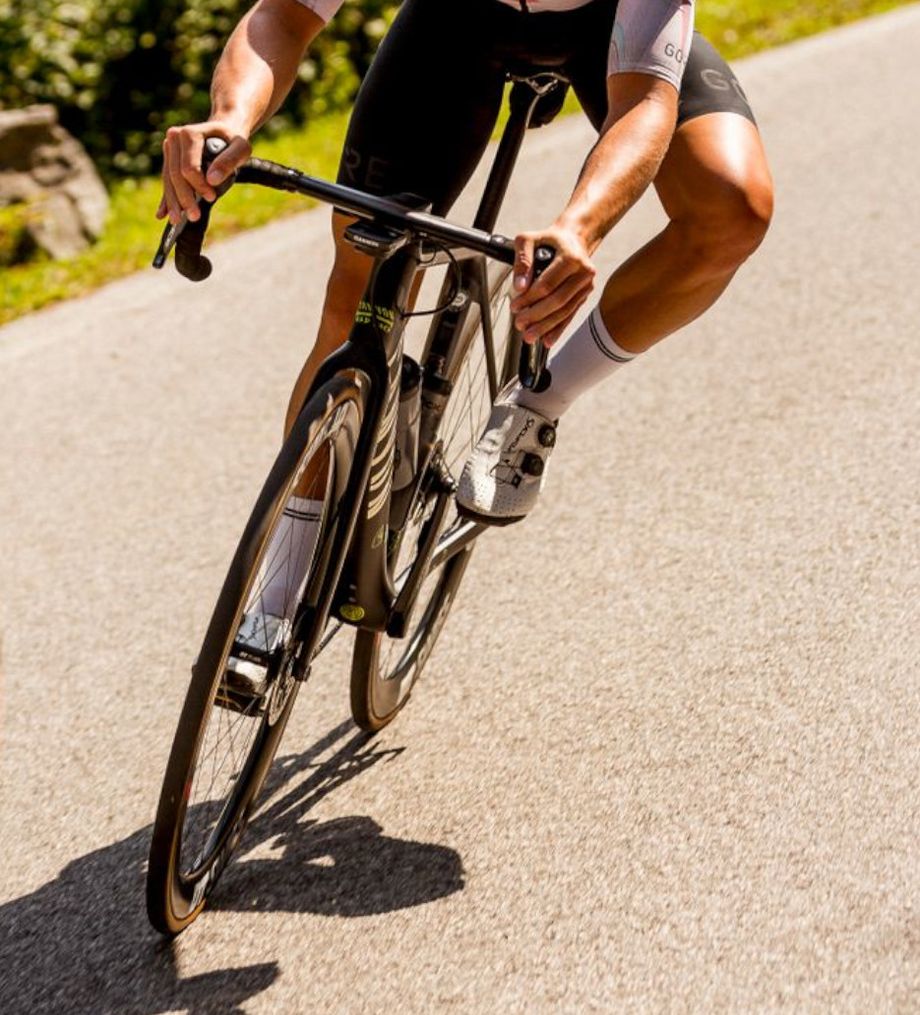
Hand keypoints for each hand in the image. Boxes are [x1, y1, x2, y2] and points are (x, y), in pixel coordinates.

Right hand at [156, 120, 252, 224]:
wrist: (225, 132)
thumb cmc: (234, 140)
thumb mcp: (241, 148)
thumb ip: (229, 161)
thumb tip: (212, 180)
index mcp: (190, 134)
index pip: (189, 166)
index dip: (198, 185)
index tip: (211, 197)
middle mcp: (174, 138)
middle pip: (176, 175)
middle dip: (184, 198)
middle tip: (194, 217)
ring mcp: (169, 148)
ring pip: (168, 180)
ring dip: (173, 202)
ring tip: (177, 221)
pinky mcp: (169, 159)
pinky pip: (167, 181)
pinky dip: (166, 199)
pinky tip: (162, 214)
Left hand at [510, 225, 596, 346]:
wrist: (573, 239)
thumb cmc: (549, 240)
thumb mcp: (528, 239)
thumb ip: (521, 260)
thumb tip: (519, 286)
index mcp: (570, 257)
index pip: (547, 284)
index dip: (529, 298)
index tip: (515, 306)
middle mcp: (583, 272)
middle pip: (557, 301)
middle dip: (536, 316)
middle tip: (520, 324)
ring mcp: (586, 285)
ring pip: (565, 311)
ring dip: (546, 326)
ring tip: (529, 336)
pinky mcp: (585, 295)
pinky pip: (571, 315)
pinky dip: (559, 329)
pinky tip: (548, 340)